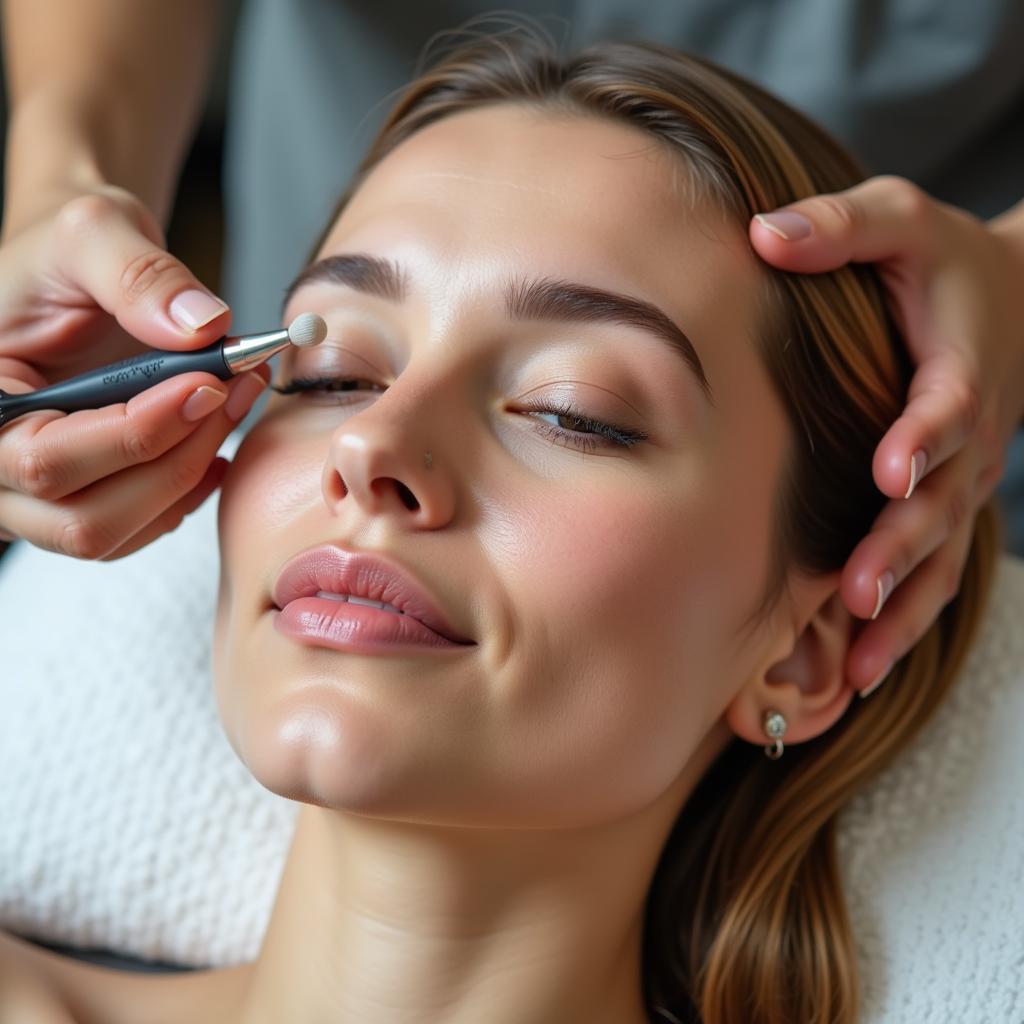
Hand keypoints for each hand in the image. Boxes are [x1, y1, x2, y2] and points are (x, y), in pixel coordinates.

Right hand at [0, 184, 269, 558]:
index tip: (208, 384)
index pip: (47, 459)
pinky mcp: (78, 500)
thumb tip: (204, 326)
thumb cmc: (63, 255)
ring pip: (113, 534)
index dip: (139, 433)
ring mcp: (30, 496)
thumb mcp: (94, 233)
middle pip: (85, 518)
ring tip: (230, 402)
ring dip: (187, 475)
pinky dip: (183, 493)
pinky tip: (210, 443)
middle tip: (234, 389)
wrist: (73, 273)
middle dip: (176, 459)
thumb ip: (140, 275)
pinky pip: (133, 530)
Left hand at [750, 176, 1023, 694]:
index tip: (892, 466)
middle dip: (900, 547)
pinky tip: (862, 669)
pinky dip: (904, 622)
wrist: (1010, 301)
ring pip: (939, 556)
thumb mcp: (897, 220)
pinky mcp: (945, 508)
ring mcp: (960, 484)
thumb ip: (840, 225)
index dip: (925, 437)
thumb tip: (761, 232)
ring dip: (902, 608)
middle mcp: (968, 439)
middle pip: (940, 503)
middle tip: (858, 589)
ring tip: (859, 662)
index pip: (946, 407)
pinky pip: (934, 575)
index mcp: (957, 367)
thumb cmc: (936, 262)